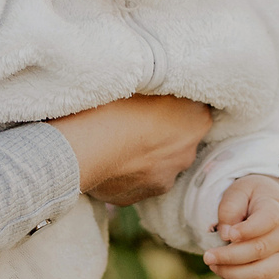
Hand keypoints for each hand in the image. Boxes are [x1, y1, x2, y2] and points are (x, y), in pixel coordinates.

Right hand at [51, 94, 212, 205]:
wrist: (82, 148)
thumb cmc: (113, 107)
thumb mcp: (144, 80)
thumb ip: (162, 84)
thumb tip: (162, 81)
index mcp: (196, 121)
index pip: (196, 110)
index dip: (177, 104)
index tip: (159, 99)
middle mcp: (187, 154)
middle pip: (179, 139)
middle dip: (161, 131)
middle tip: (135, 118)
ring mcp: (164, 180)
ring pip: (158, 163)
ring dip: (145, 154)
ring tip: (118, 141)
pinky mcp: (138, 197)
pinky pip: (136, 181)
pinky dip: (126, 172)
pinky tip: (108, 158)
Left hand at [205, 174, 278, 278]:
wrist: (278, 209)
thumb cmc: (253, 199)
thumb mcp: (239, 191)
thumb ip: (230, 208)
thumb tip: (226, 235)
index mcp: (278, 211)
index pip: (267, 221)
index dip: (246, 230)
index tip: (226, 234)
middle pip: (259, 250)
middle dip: (228, 256)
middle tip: (207, 256)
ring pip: (261, 274)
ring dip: (232, 274)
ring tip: (214, 265)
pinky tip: (227, 273)